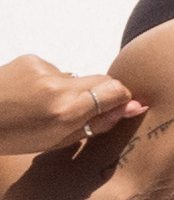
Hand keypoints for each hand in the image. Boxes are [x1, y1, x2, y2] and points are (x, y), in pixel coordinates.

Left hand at [0, 54, 143, 157]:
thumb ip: (98, 123)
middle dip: (100, 94)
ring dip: (70, 90)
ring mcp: (44, 69)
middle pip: (102, 80)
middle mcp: (59, 86)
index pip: (117, 91)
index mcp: (67, 111)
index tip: (115, 109)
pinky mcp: (31, 59)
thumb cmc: (14, 137)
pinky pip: (55, 70)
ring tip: (43, 105)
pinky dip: (50, 82)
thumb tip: (133, 107)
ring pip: (76, 77)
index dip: (121, 100)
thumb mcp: (58, 140)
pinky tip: (31, 94)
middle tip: (79, 111)